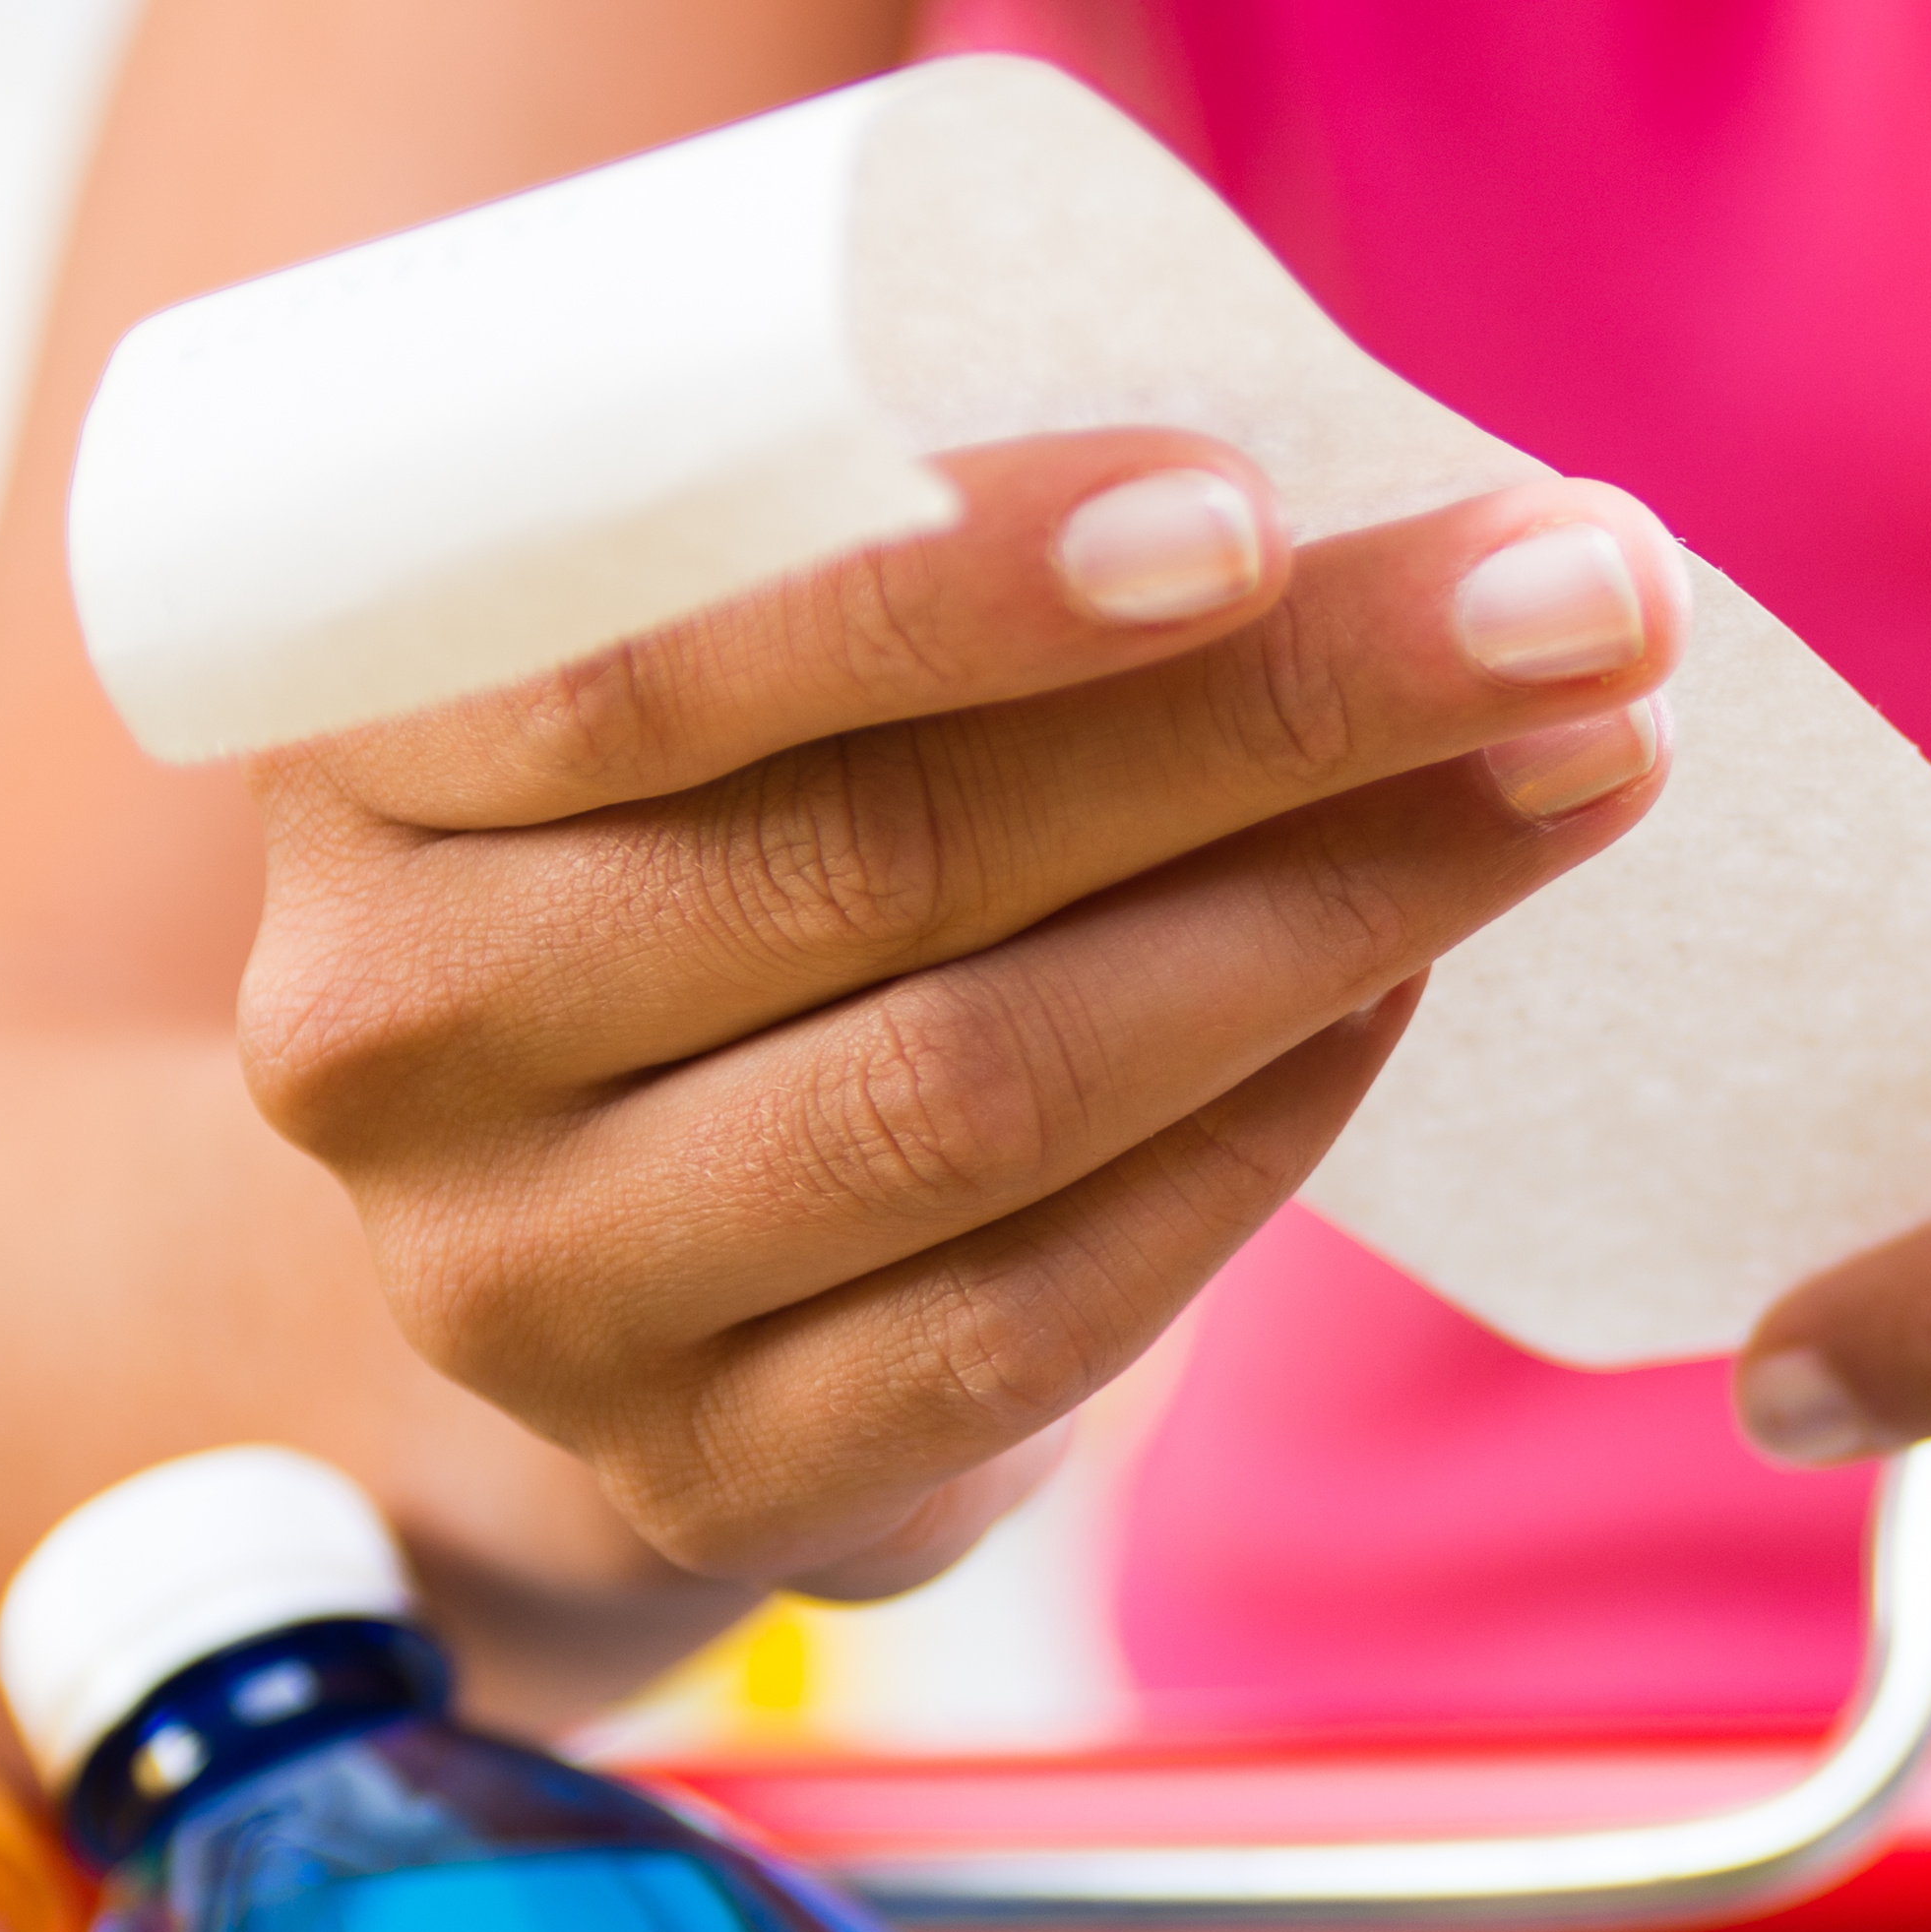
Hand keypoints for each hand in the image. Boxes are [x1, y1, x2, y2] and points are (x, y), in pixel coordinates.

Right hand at [236, 433, 1681, 1590]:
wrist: (565, 1224)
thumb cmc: (700, 832)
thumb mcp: (694, 655)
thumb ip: (868, 540)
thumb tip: (1332, 454)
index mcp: (348, 762)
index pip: (654, 664)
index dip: (959, 591)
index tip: (1262, 501)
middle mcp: (386, 1040)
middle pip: (883, 864)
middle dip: (1279, 715)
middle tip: (1581, 602)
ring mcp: (528, 1292)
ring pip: (984, 1092)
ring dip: (1329, 916)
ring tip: (1573, 770)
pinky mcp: (702, 1476)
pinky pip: (1035, 1318)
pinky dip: (1256, 1142)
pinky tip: (1404, 992)